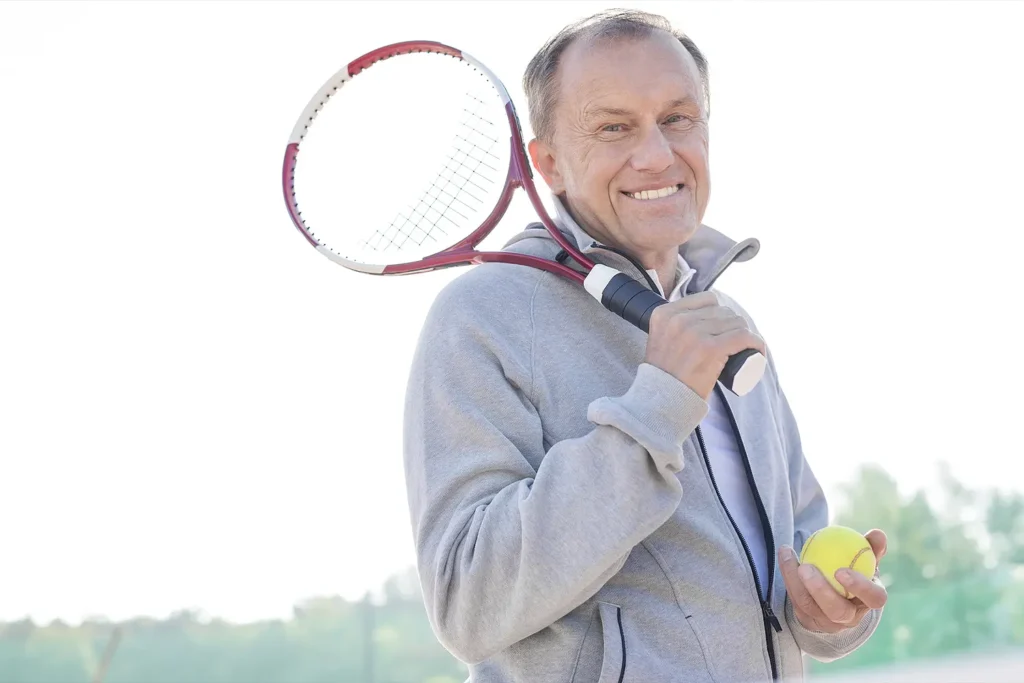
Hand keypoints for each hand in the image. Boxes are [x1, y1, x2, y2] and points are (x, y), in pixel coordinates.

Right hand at [644, 292, 765, 398]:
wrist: (660, 401)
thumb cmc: (664, 376)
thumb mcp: (659, 341)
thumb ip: (668, 328)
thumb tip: (694, 319)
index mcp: (664, 314)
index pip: (707, 300)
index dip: (720, 313)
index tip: (723, 330)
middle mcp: (678, 320)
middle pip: (723, 311)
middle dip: (733, 326)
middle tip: (734, 345)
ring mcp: (694, 333)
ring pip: (736, 323)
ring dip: (745, 335)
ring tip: (744, 350)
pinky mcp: (710, 349)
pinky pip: (743, 337)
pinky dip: (756, 343)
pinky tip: (758, 351)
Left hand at [778, 529, 887, 633]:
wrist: (836, 596)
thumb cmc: (856, 572)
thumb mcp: (866, 561)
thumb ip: (871, 547)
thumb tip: (878, 533)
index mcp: (869, 602)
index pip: (873, 599)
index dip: (859, 587)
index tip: (841, 570)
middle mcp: (849, 617)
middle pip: (836, 611)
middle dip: (820, 590)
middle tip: (806, 568)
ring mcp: (826, 621)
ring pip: (809, 605)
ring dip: (795, 580)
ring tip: (788, 555)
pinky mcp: (807, 618)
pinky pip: (795, 598)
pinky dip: (788, 575)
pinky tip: (785, 554)